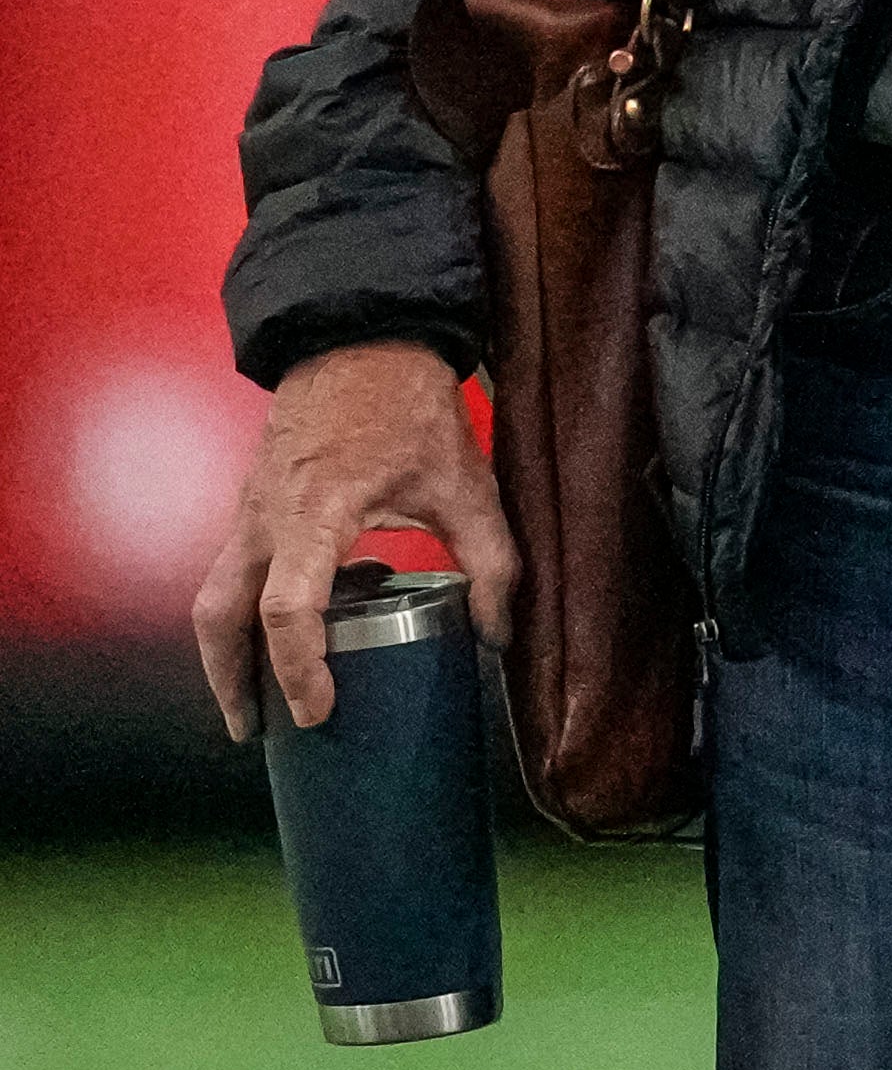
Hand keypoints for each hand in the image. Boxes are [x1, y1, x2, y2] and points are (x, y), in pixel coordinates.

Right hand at [191, 342, 519, 735]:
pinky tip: (292, 632)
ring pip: (214, 597)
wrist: (363, 340)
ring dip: (228, 653)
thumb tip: (500, 636)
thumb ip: (492, 562)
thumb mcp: (467, 484)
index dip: (297, 668)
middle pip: (219, 617)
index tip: (316, 711)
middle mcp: (265, 517)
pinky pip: (233, 571)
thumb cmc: (411, 409)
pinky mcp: (250, 505)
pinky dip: (245, 612)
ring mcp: (248, 510)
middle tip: (261, 730)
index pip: (287, 610)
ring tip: (263, 699)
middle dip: (232, 682)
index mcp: (316, 512)